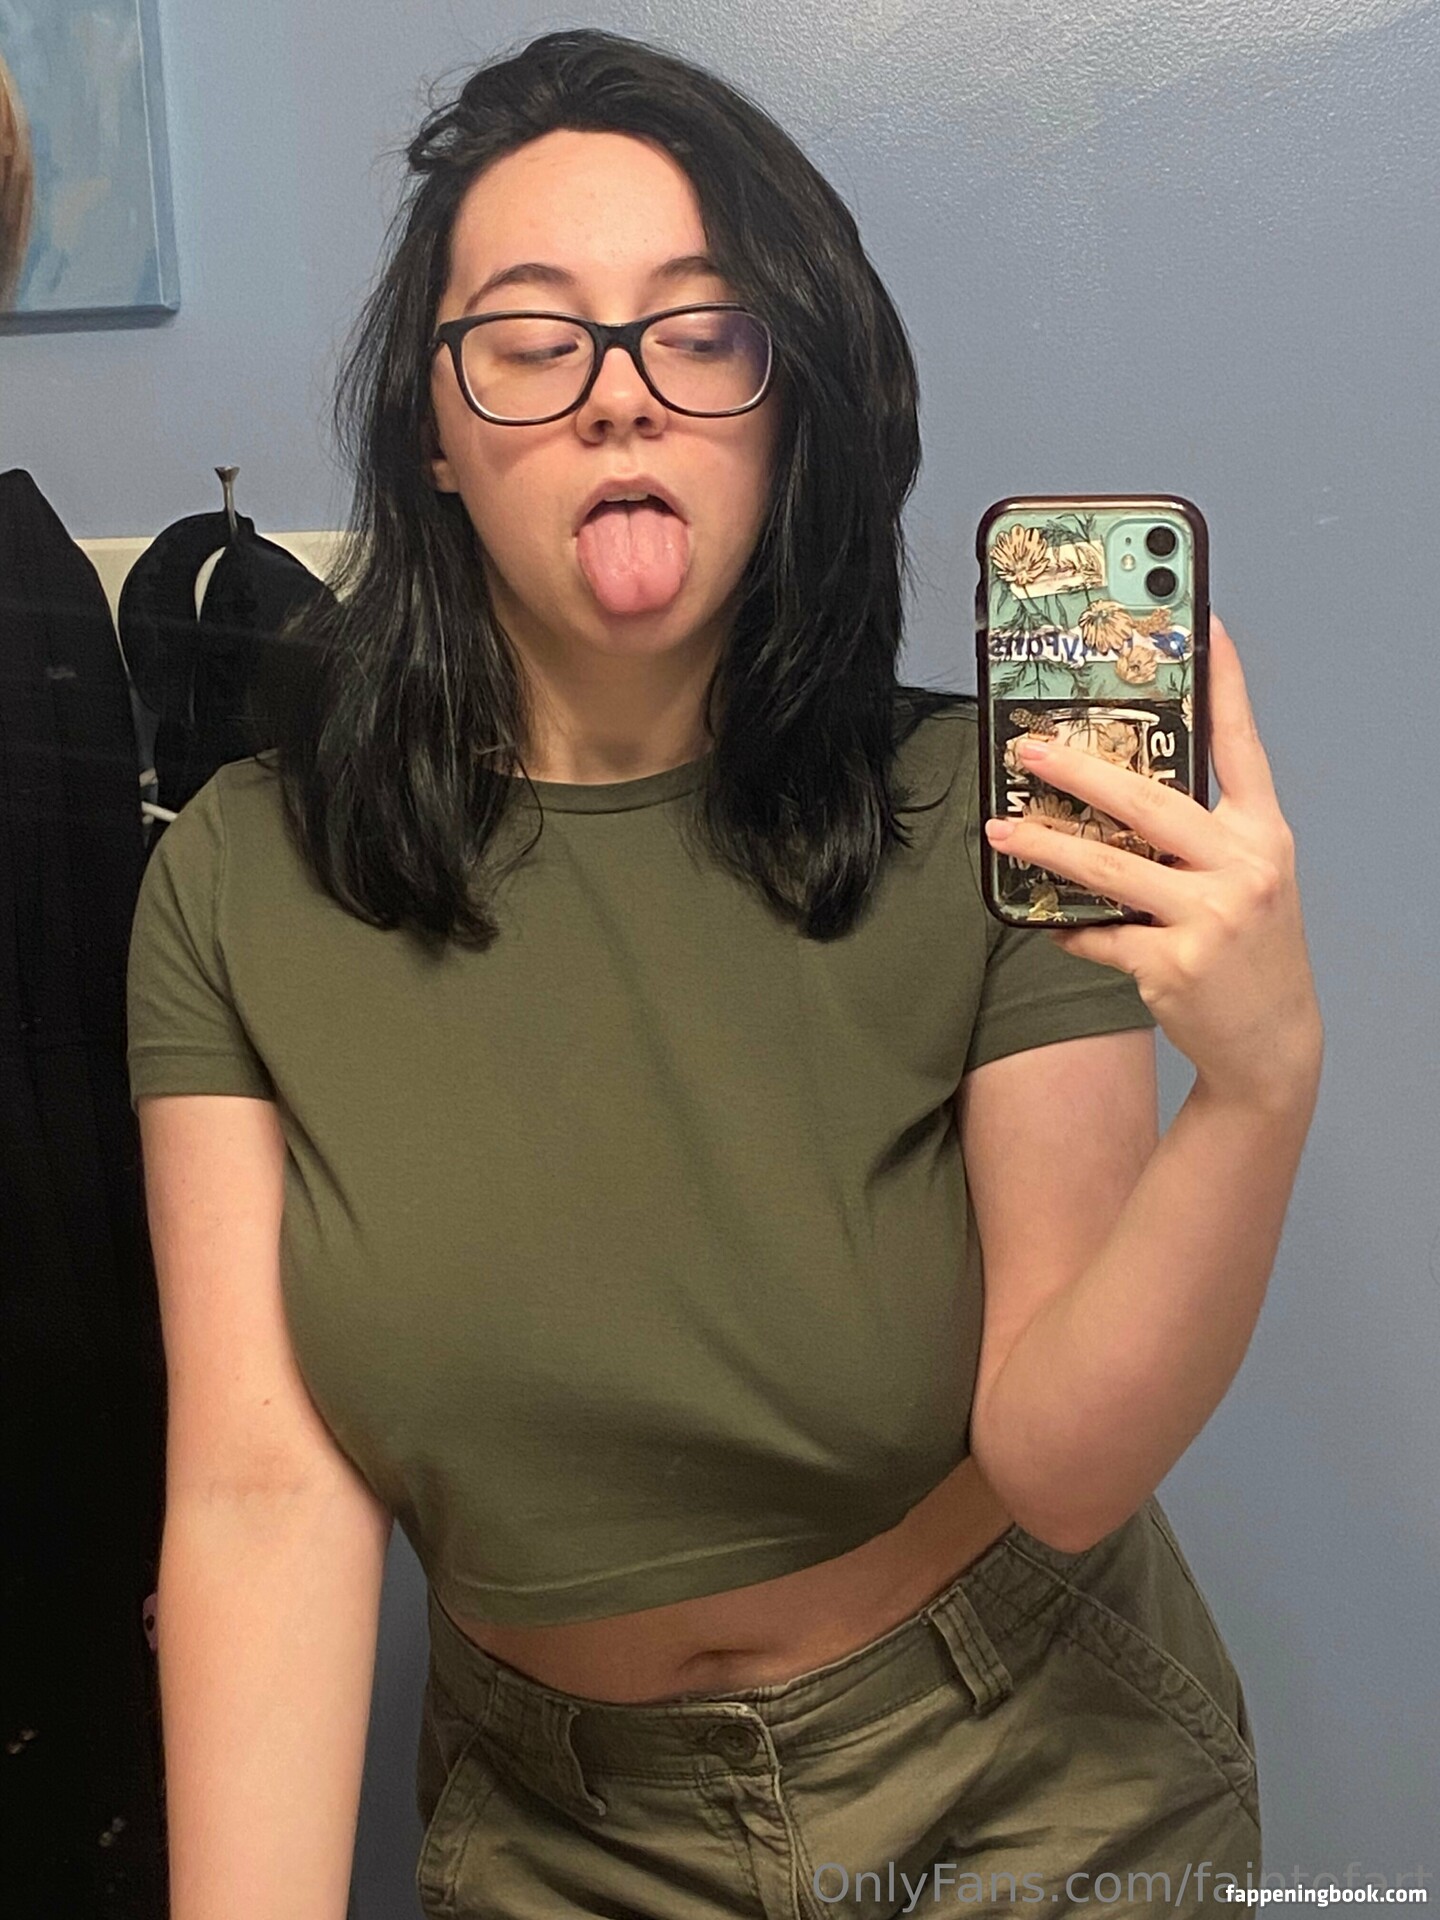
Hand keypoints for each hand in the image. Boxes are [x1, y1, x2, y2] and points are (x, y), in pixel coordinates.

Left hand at [983, 614, 1322, 1111]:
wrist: (1273, 1043)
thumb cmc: (1251, 951)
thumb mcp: (1247, 878)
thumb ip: (1199, 834)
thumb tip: (1115, 792)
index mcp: (1262, 833)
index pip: (1241, 744)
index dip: (1224, 683)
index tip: (1203, 626)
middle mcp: (1244, 866)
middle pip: (1148, 802)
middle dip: (1079, 772)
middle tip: (1029, 750)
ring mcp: (1211, 916)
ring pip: (1108, 868)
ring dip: (1046, 847)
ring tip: (1002, 832)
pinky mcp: (1176, 965)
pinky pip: (1100, 935)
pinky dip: (1069, 928)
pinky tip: (1048, 923)